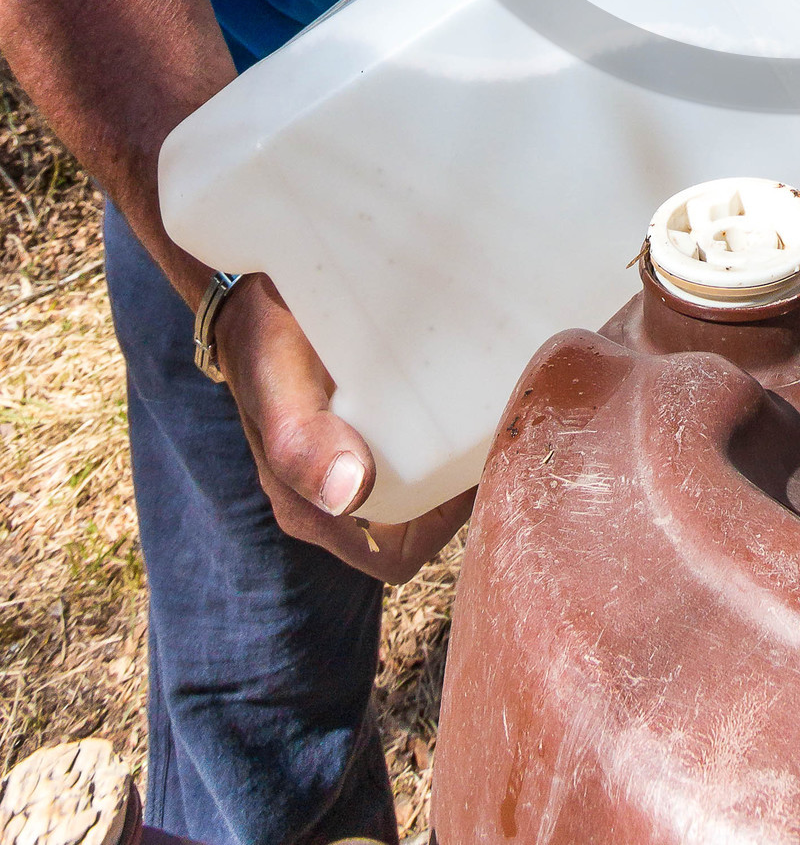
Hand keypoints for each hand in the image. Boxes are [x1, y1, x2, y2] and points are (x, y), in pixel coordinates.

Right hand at [214, 272, 472, 581]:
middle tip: (494, 432)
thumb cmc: (264, 342)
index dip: (443, 529)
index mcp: (312, 510)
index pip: (398, 556)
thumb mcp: (279, 388)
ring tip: (487, 411)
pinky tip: (463, 393)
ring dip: (456, 461)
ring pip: (418, 488)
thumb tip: (349, 493)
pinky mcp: (358, 428)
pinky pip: (409, 450)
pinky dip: (441, 432)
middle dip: (461, 492)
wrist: (250, 297)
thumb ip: (301, 444)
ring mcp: (345, 463)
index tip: (474, 468)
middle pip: (417, 525)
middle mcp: (330, 497)